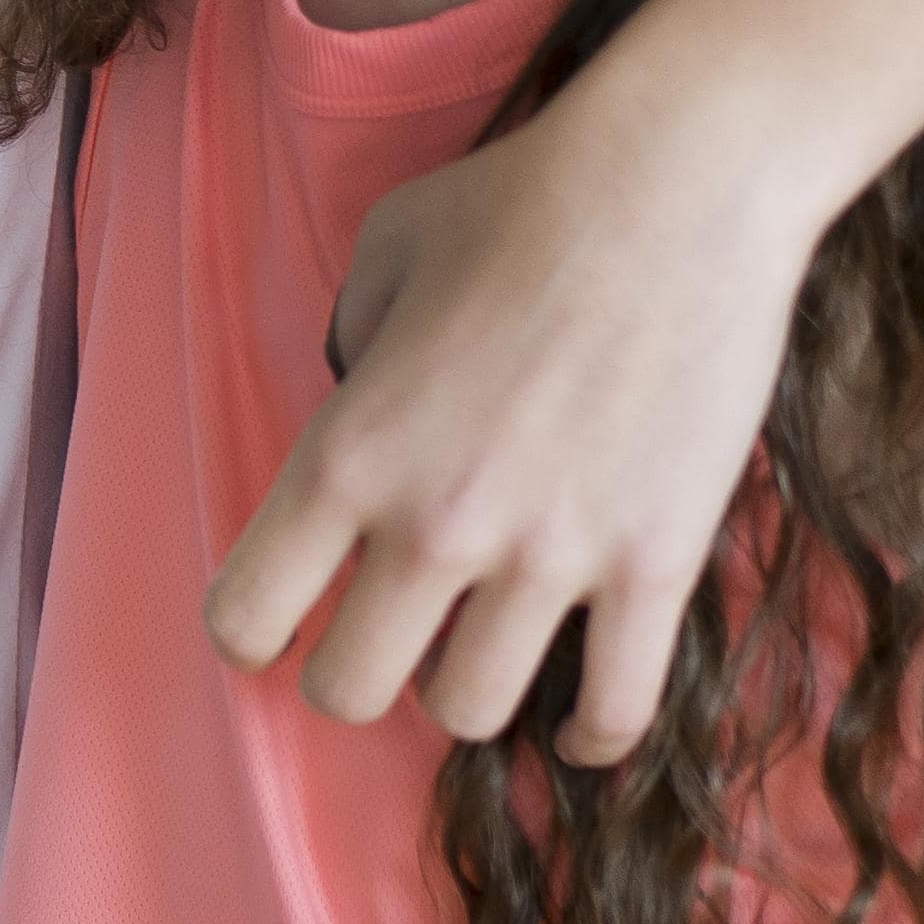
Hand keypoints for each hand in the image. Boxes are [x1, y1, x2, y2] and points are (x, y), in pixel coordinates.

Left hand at [206, 90, 813, 755]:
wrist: (677, 187)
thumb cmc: (519, 200)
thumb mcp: (381, 256)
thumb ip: (350, 345)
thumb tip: (361, 394)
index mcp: (346, 454)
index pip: (247, 616)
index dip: (254, 633)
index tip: (283, 621)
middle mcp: (433, 525)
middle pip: (351, 691)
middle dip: (357, 674)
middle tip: (387, 638)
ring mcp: (549, 556)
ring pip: (470, 714)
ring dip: (465, 690)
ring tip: (481, 649)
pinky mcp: (656, 566)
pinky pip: (615, 711)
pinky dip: (593, 736)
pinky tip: (581, 724)